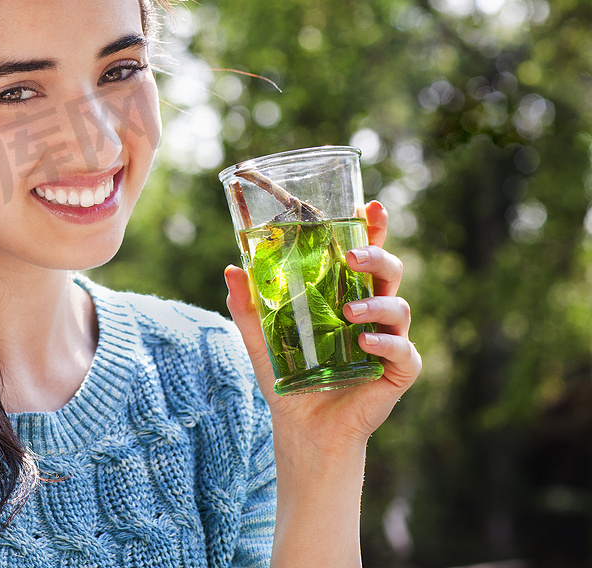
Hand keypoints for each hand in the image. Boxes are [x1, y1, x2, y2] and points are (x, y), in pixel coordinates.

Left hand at [224, 200, 421, 451]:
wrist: (302, 428)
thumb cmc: (287, 378)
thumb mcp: (260, 338)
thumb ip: (247, 306)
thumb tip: (231, 268)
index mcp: (347, 294)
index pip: (365, 254)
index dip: (373, 228)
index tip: (369, 206)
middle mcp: (373, 312)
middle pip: (390, 271)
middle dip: (378, 255)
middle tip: (352, 255)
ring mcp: (389, 340)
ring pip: (400, 307)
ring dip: (377, 303)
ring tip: (349, 310)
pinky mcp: (398, 372)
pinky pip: (403, 351)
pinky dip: (386, 344)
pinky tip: (364, 343)